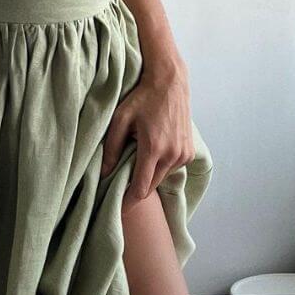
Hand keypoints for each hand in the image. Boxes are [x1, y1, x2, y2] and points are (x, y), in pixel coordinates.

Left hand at [99, 58, 195, 206]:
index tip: (117, 211)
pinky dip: (159, 168)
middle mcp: (172, 155)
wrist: (170, 83)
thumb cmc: (142, 98)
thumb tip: (104, 172)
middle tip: (120, 190)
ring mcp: (183, 154)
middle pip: (151, 187)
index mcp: (154, 149)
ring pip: (161, 178)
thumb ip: (112, 148)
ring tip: (135, 166)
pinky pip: (171, 169)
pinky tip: (151, 156)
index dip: (128, 202)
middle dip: (135, 191)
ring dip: (148, 177)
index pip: (140, 188)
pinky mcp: (189, 152)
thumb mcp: (120, 120)